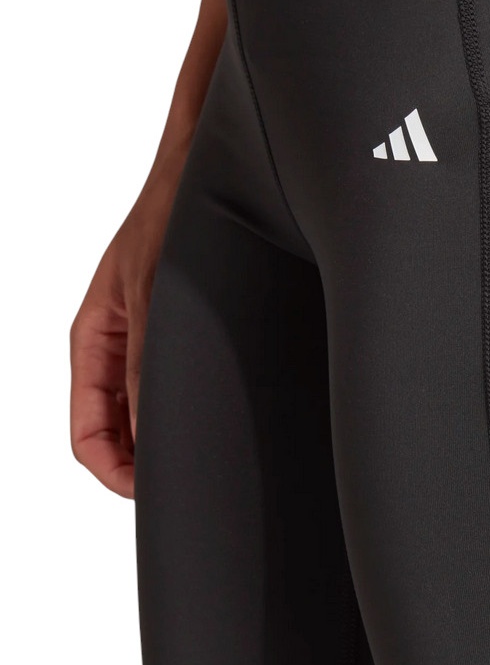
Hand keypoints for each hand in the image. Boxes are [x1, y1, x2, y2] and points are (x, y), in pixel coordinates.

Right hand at [69, 142, 187, 497]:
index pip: (88, 434)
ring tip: (210, 449)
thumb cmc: (167, 220)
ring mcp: (152, 339)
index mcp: (94, 342)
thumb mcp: (151, 297)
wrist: (204, 174)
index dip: (114, 472)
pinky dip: (195, 404)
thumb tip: (149, 433)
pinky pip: (181, 383)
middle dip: (146, 460)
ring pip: (151, 409)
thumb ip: (145, 365)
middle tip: (188, 479)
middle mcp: (121, 346)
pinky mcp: (185, 329)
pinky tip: (226, 413)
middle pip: (120, 430)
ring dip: (172, 432)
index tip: (151, 491)